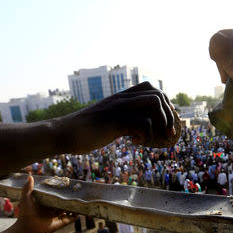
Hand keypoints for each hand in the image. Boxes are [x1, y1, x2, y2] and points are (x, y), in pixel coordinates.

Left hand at [14, 176, 76, 232]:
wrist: (27, 228)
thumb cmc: (25, 214)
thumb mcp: (26, 198)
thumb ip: (28, 188)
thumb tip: (30, 176)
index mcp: (45, 204)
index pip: (53, 197)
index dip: (58, 192)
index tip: (63, 186)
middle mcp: (52, 210)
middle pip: (62, 203)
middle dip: (67, 198)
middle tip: (73, 190)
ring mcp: (57, 216)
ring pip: (68, 210)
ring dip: (73, 205)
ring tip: (79, 198)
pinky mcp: (61, 222)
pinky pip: (72, 218)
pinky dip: (76, 214)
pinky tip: (80, 209)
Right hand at [59, 82, 175, 152]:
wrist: (64, 133)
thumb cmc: (85, 130)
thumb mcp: (106, 119)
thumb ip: (121, 118)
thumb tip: (138, 128)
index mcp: (121, 97)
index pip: (152, 88)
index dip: (165, 104)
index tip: (165, 122)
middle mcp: (122, 99)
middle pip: (158, 95)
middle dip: (169, 115)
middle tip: (168, 133)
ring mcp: (118, 109)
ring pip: (154, 104)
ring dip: (161, 123)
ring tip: (153, 138)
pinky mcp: (114, 122)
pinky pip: (142, 123)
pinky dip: (145, 136)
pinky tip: (134, 143)